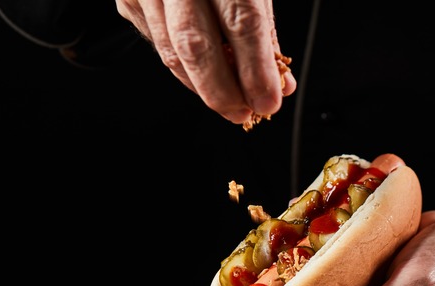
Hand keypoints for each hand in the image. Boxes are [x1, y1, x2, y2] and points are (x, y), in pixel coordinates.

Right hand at [115, 0, 295, 124]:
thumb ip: (264, 30)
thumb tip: (278, 82)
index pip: (241, 22)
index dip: (256, 69)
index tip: (269, 101)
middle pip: (195, 44)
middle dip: (221, 90)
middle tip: (243, 114)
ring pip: (170, 51)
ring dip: (201, 86)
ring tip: (228, 103)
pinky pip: (156, 42)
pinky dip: (181, 66)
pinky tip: (201, 75)